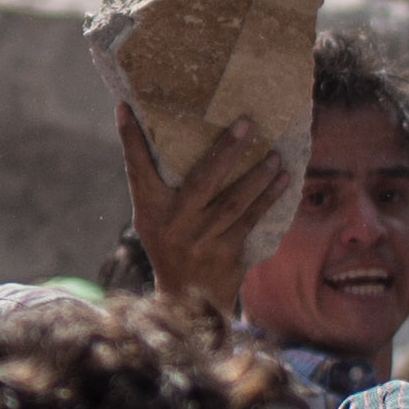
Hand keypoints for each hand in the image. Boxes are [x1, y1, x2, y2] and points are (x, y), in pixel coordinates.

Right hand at [114, 109, 287, 324]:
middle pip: (202, 182)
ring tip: (275, 154)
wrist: (188, 300)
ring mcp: (201, 242)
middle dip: (225, 151)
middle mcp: (174, 226)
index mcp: (150, 212)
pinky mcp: (227, 255)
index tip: (125, 107)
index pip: (137, 170)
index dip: (130, 140)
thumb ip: (157, 187)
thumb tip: (170, 137)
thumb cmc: (170, 246)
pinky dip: (268, 199)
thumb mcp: (153, 220)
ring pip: (234, 202)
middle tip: (245, 123)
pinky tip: (283, 180)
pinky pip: (251, 221)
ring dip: (257, 176)